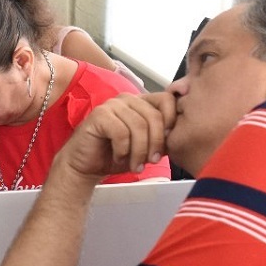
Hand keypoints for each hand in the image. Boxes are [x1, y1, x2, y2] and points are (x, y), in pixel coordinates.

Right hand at [56, 92, 175, 178]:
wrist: (86, 166)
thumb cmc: (115, 155)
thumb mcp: (146, 146)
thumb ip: (161, 137)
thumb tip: (179, 135)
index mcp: (141, 102)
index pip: (166, 100)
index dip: (172, 121)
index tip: (167, 144)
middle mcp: (127, 99)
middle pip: (154, 116)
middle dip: (156, 143)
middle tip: (152, 162)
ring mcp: (112, 105)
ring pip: (139, 126)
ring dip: (140, 151)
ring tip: (136, 165)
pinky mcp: (99, 115)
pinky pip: (121, 132)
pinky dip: (123, 150)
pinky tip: (119, 157)